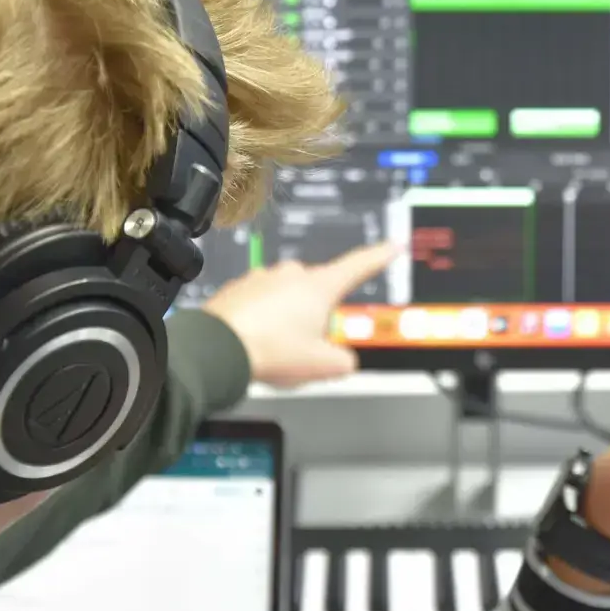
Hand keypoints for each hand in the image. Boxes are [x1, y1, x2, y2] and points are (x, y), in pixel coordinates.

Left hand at [201, 241, 398, 387]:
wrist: (217, 349)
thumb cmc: (273, 351)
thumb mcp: (321, 365)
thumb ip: (343, 361)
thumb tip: (343, 359)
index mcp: (320, 286)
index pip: (358, 266)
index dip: (378, 256)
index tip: (392, 245)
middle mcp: (292, 274)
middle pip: (318, 293)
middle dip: (315, 317)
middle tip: (302, 347)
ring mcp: (262, 278)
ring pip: (286, 299)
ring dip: (286, 320)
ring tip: (274, 348)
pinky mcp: (238, 288)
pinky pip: (259, 303)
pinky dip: (261, 320)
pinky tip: (254, 342)